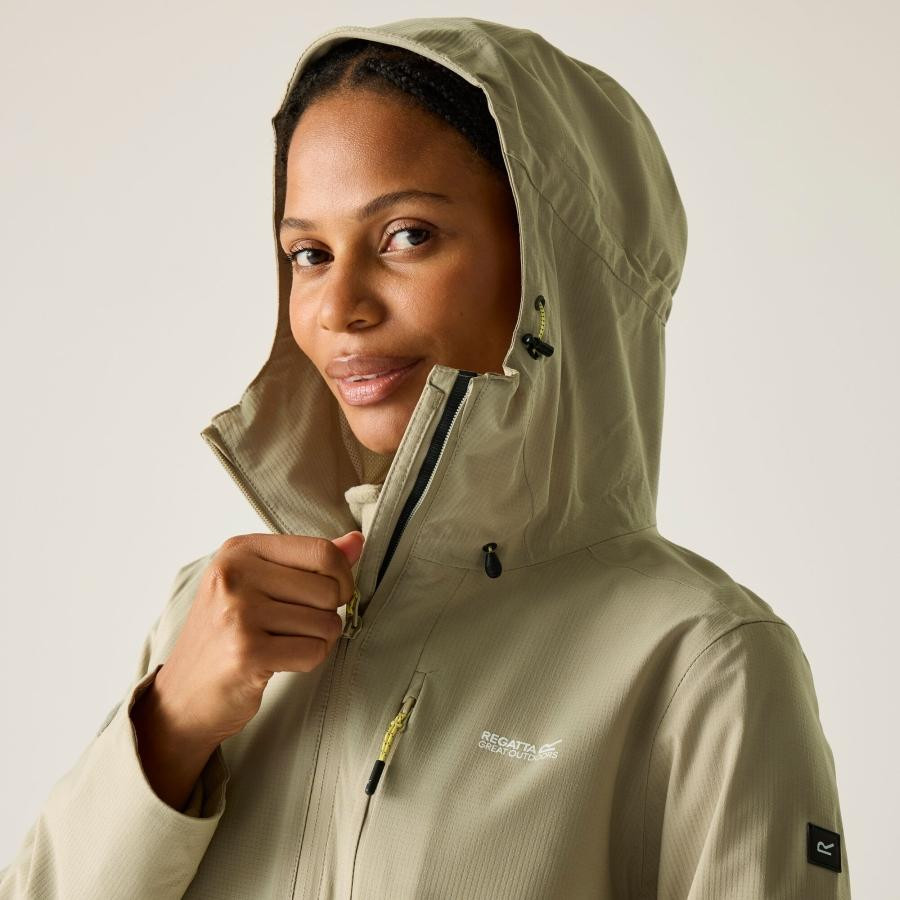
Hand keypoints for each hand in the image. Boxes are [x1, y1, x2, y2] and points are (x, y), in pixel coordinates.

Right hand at [152, 530, 363, 748]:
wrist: (183, 696)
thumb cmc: (228, 635)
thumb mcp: (260, 584)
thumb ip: (310, 561)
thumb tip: (356, 541)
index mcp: (240, 550)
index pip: (322, 551)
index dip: (341, 577)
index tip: (329, 594)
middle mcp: (235, 574)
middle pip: (329, 589)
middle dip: (327, 614)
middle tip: (295, 627)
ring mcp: (238, 613)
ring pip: (326, 622)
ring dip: (318, 640)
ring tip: (284, 644)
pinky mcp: (246, 652)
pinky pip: (314, 652)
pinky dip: (308, 661)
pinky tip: (281, 661)